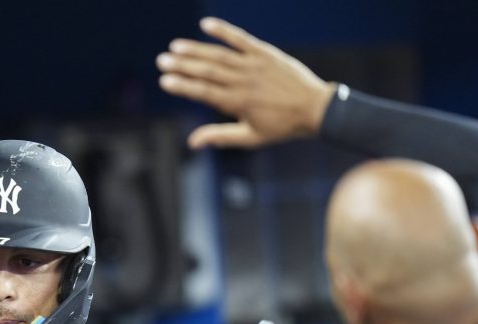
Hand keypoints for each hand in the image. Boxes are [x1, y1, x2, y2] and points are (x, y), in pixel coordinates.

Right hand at [157, 17, 336, 149]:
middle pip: (207, 71)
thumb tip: (192, 143)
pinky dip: (224, 31)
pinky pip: (241, 39)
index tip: (165, 81)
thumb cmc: (281, 127)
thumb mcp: (250, 138)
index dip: (183, 86)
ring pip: (219, 54)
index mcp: (238, 103)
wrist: (315, 108)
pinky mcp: (265, 53)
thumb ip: (220, 137)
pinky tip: (206, 25)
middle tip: (161, 60)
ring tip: (175, 46)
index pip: (204, 92)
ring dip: (196, 49)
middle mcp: (244, 81)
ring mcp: (254, 65)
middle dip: (183, 65)